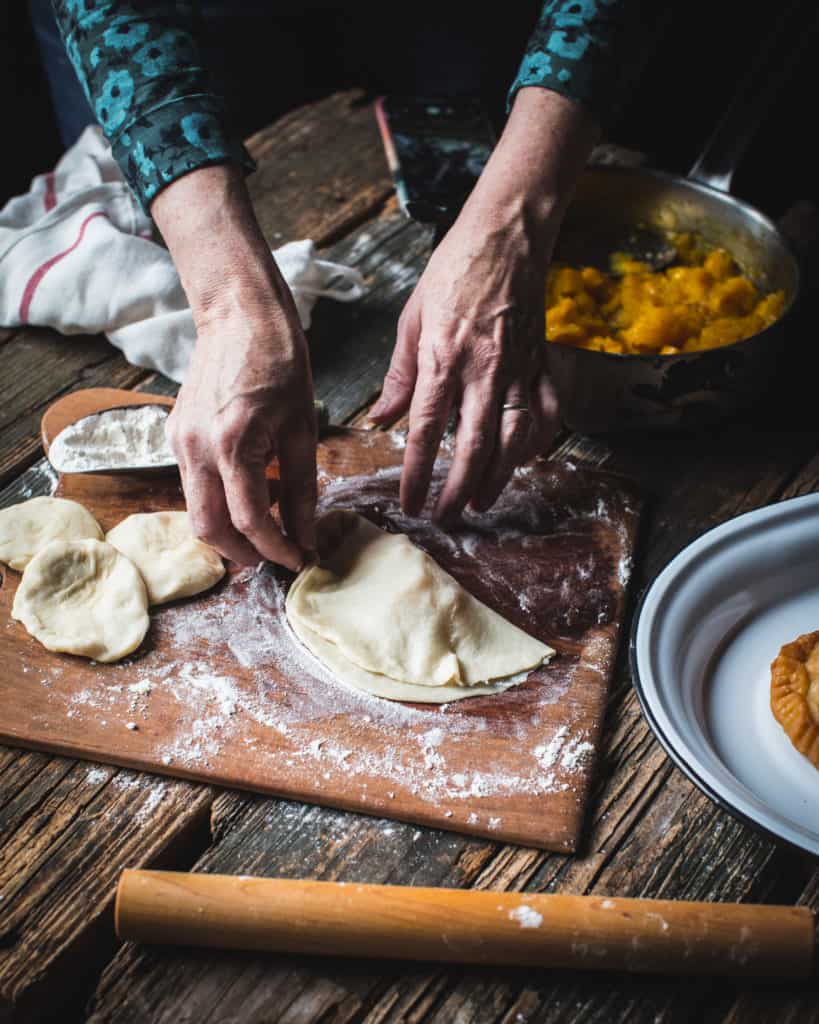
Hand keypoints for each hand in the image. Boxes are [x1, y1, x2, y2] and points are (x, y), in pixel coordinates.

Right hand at [153, 165, 315, 569]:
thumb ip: (302, 486)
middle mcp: (195, 447)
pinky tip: (252, 492)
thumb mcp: (304, 426)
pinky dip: (221, 501)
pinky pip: (194, 485)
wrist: (238, 313)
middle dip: (243, 553)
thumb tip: (308, 533)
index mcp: (232, 443)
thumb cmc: (279, 360)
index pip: (249, 521)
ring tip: (270, 529)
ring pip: (196, 510)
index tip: (301, 560)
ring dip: (230, 531)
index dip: (277, 549)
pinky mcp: (175, 434)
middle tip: (278, 557)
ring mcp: (178, 441)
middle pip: (208, 528)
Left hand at [371, 207, 555, 520]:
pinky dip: (539, 443)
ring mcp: (520, 369)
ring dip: (499, 477)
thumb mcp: (412, 317)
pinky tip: (525, 460)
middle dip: (460, 490)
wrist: (508, 234)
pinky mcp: (543, 363)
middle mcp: (485, 371)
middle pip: (475, 447)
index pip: (427, 431)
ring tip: (482, 501)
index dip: (418, 474)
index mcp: (444, 359)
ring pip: (515, 439)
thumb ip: (400, 373)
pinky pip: (547, 414)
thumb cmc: (454, 270)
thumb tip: (382, 417)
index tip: (410, 504)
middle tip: (447, 519)